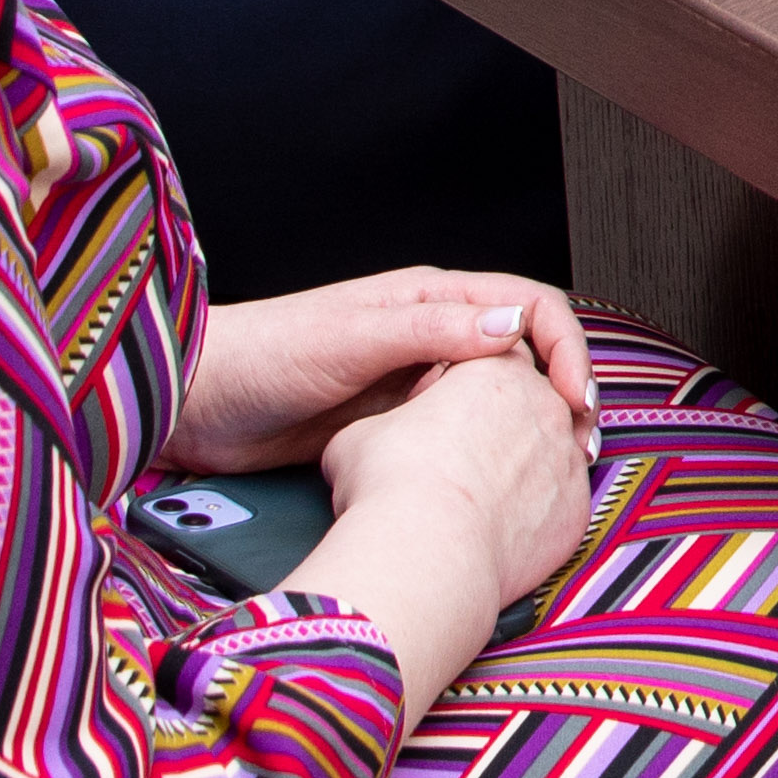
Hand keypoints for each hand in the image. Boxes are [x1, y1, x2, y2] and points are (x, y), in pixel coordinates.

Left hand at [172, 269, 596, 474]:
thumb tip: (512, 328)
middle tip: (581, 445)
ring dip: (532, 424)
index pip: (529, 308)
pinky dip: (489, 450)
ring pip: (498, 395)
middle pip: (526, 351)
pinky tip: (496, 479)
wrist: (196, 406)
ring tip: (554, 466)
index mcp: (430, 298)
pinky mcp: (394, 424)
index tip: (575, 402)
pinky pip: (460, 432)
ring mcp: (414, 380)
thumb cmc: (263, 357)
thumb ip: (429, 329)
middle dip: (564, 391)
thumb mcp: (350, 338)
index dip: (564, 350)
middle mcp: (432, 333)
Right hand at [317, 349, 592, 603]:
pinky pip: (561, 501)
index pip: (495, 354)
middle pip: (532, 398)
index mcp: (496, 366)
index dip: (467, 380)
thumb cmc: (390, 485)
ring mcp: (567, 456)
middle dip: (503, 419)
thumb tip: (384, 434)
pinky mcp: (576, 507)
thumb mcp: (362, 432)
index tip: (445, 407)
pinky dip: (536, 511)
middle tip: (465, 451)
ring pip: (554, 449)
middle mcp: (545, 403)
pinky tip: (501, 527)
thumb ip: (391, 418)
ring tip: (482, 492)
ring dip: (525, 464)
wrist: (425, 552)